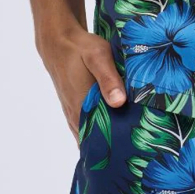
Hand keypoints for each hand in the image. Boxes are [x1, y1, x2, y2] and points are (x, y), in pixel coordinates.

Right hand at [37, 23, 126, 138]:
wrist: (58, 41)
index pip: (99, 138)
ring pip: (89, 134)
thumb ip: (108, 79)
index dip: (115, 147)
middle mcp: (76, 114)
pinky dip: (97, 131)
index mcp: (82, 106)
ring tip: (127, 143)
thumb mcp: (98, 57)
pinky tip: (111, 130)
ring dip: (105, 139)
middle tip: (136, 149)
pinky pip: (85, 127)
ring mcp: (73, 112)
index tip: (133, 152)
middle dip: (113, 146)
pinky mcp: (73, 107)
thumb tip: (119, 103)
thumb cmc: (80, 48)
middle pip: (95, 140)